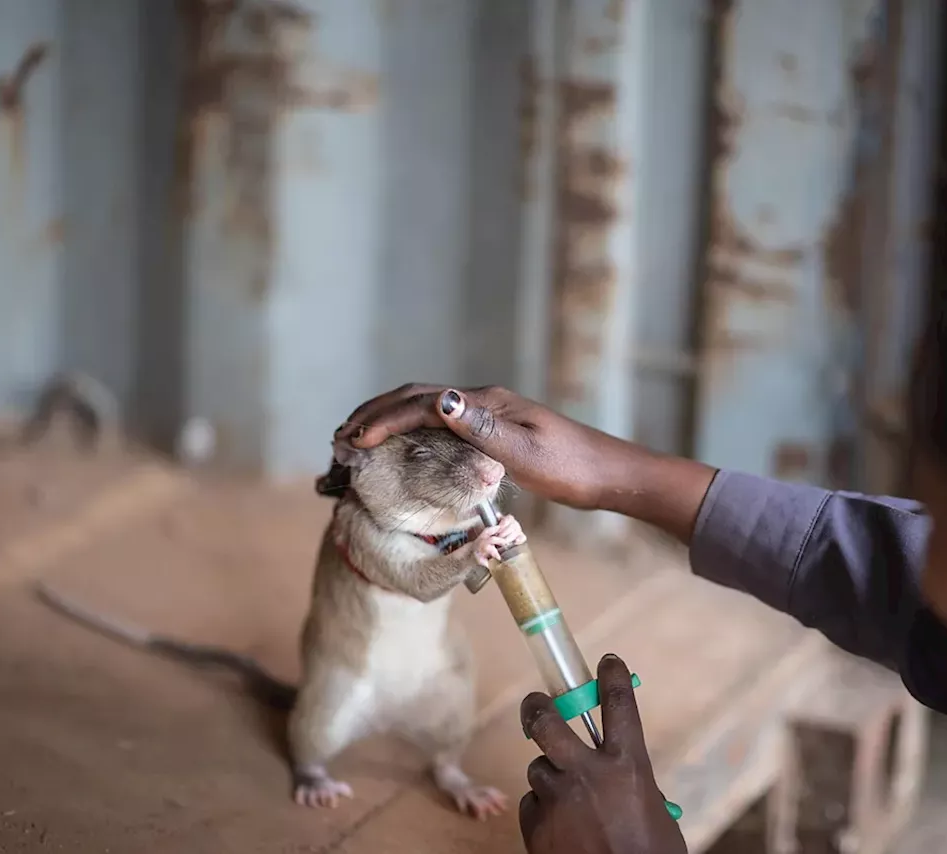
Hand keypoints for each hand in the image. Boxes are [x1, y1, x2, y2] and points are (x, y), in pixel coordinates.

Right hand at [334, 384, 616, 509]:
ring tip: (356, 440)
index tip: (352, 441)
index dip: (384, 420)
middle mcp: (483, 403)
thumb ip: (482, 429)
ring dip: (387, 420)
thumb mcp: (527, 452)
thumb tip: (442, 400)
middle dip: (374, 414)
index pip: (423, 404)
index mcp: (487, 403)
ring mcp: (487, 416)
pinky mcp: (492, 433)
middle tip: (339, 437)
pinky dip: (409, 433)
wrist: (607, 475)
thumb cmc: (572, 467)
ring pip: (424, 410)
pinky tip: (400, 450)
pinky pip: (439, 427)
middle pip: (416, 398)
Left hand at [518, 654, 686, 853]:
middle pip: (546, 722)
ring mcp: (558, 799)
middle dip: (536, 708)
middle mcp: (589, 774)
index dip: (611, 677)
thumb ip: (630, 784)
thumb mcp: (651, 811)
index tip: (606, 661)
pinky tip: (560, 829)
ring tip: (568, 801)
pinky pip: (532, 805)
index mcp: (629, 766)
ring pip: (538, 770)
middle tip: (534, 704)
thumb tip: (618, 774)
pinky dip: (543, 811)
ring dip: (550, 779)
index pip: (619, 704)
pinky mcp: (536, 827)